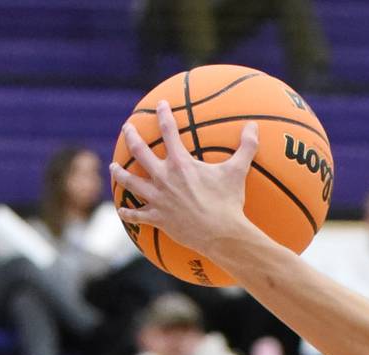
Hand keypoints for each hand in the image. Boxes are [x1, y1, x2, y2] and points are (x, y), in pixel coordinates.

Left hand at [110, 101, 255, 264]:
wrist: (221, 235)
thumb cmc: (228, 203)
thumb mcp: (237, 172)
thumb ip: (245, 147)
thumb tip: (254, 126)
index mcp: (180, 163)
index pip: (168, 130)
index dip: (164, 114)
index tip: (161, 105)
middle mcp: (164, 178)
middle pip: (140, 152)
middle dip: (132, 137)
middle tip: (127, 128)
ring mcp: (158, 199)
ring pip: (131, 183)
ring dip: (120, 173)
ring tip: (114, 167)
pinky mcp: (158, 219)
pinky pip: (137, 216)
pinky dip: (127, 214)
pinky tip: (121, 211)